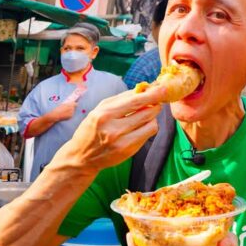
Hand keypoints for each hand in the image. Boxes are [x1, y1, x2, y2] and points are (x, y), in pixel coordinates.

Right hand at [51, 85, 167, 173]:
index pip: (135, 101)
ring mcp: (122, 142)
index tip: (164, 88)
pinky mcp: (129, 151)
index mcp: (104, 115)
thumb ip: (121, 99)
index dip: (153, 94)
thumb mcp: (99, 110)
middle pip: (147, 112)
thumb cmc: (90, 130)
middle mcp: (113, 129)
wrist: (82, 157)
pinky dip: (147, 127)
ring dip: (151, 117)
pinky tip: (139, 126)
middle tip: (155, 101)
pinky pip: (148, 134)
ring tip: (142, 115)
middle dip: (155, 104)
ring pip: (151, 124)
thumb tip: (143, 88)